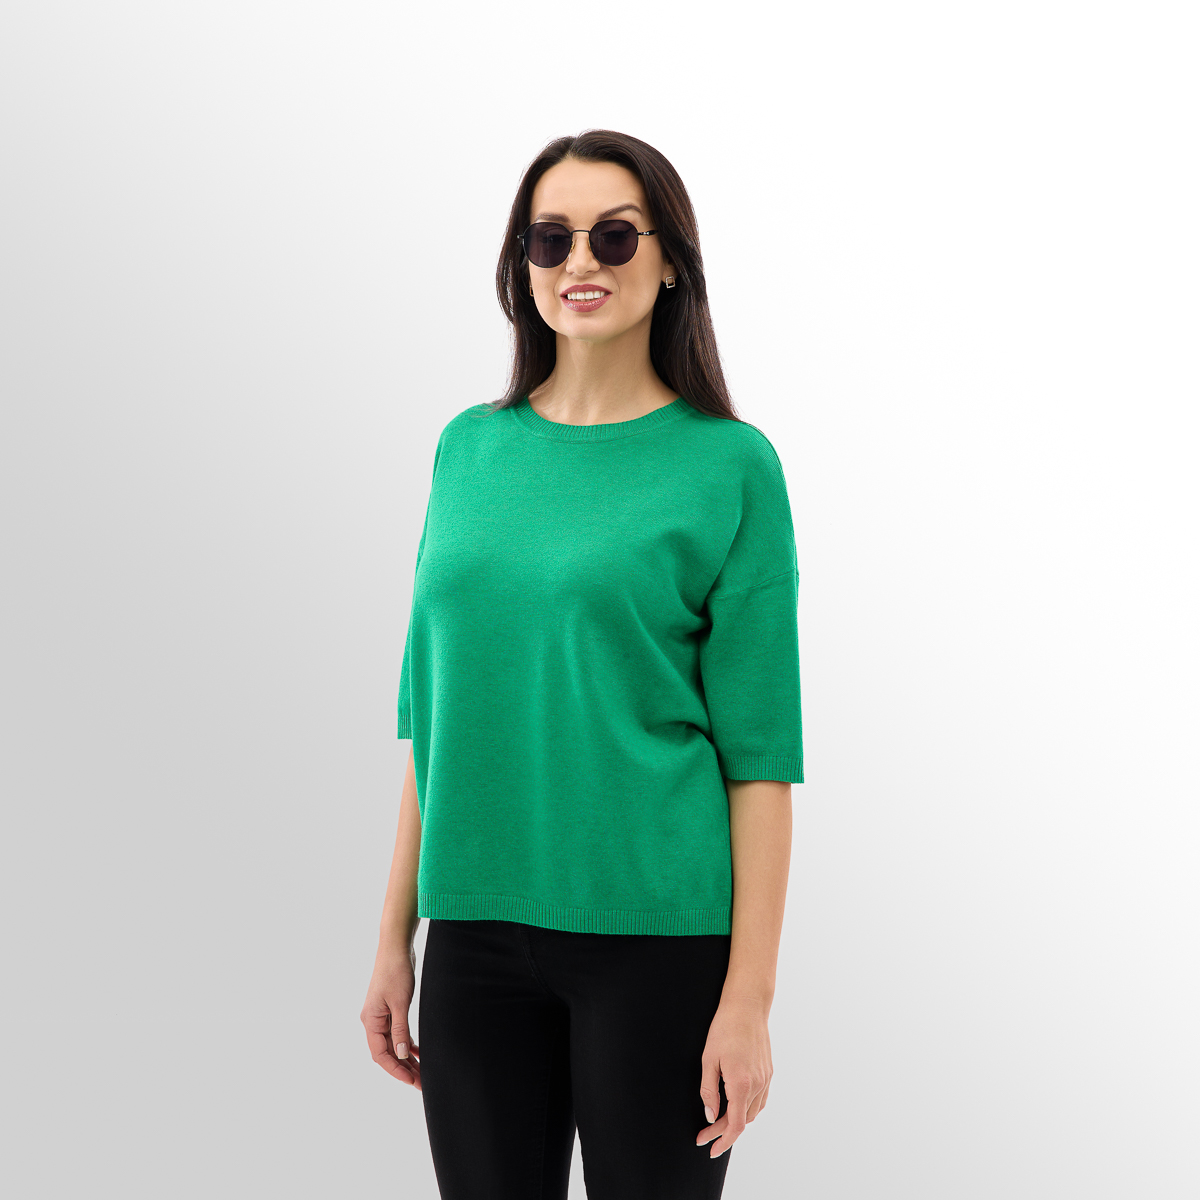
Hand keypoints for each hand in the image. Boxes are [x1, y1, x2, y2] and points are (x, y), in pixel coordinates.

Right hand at [361, 940, 421, 1088]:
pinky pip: (397, 1033)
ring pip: (393, 1044)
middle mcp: (373, 1021)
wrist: (396, 947)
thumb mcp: (400, 1002)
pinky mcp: (390, 1009)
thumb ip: (400, 1030)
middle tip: (421, 1083)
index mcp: (371, 1021)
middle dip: (404, 1068)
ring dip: (406, 1058)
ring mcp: (381, 1016)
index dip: (395, 1070)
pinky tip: (418, 1052)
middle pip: (387, 1052)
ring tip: (422, 1072)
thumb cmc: (396, 972)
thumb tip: (402, 1055)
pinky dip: (407, 1043)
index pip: (381, 1054)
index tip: (411, 1081)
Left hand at [695, 997, 772, 1157]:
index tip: (710, 1149)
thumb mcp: (708, 1059)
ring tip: (717, 1123)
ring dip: (736, 1122)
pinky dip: (748, 1110)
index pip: (735, 1126)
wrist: (747, 1006)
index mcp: (741, 1084)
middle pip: (743, 1122)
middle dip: (723, 1132)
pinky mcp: (768, 1072)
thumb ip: (708, 1091)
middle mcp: (757, 1085)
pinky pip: (760, 1100)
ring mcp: (766, 1079)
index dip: (723, 1141)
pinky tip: (736, 1107)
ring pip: (753, 1113)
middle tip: (704, 1136)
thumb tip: (710, 1116)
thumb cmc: (724, 1029)